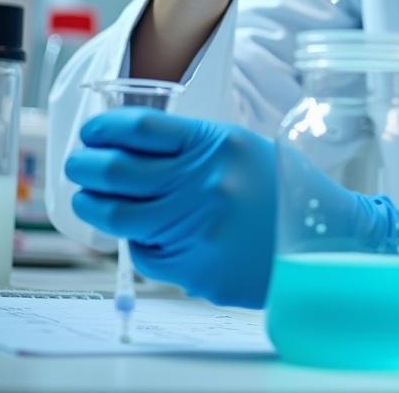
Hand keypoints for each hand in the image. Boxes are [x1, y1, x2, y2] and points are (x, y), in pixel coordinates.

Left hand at [65, 108, 276, 306]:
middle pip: (118, 172)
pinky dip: (140, 241)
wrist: (320, 237)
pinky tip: (149, 233)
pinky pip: (147, 253)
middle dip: (85, 167)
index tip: (91, 133)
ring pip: (120, 217)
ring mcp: (198, 228)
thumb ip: (189, 147)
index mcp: (216, 144)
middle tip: (78, 166)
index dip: (105, 129)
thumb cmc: (276, 188)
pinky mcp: (196, 269)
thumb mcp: (239, 148)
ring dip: (94, 207)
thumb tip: (126, 147)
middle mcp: (204, 183)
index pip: (141, 129)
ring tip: (89, 200)